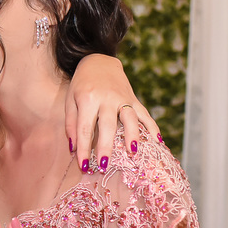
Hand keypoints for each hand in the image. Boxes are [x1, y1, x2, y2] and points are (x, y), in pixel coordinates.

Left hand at [68, 54, 159, 170]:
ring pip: (130, 118)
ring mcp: (123, 97)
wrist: (98, 61)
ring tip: (132, 153)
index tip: (83, 166)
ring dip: (132, 136)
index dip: (84, 149)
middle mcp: (107, 98)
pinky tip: (157, 141)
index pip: (85, 128)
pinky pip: (145, 114)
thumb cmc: (81, 85)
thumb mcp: (70, 100)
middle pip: (108, 126)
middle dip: (106, 147)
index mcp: (88, 99)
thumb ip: (71, 124)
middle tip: (104, 166)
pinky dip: (152, 127)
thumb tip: (74, 148)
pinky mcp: (134, 98)